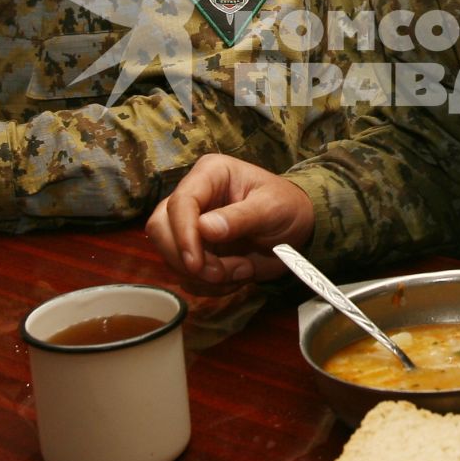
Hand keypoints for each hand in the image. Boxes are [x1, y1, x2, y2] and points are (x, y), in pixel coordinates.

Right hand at [146, 154, 315, 290]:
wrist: (299, 231)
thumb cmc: (288, 207)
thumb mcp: (272, 207)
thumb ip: (241, 217)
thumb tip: (204, 229)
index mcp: (209, 175)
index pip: (179, 202)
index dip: (182, 234)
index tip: (196, 264)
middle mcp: (193, 198)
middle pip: (160, 229)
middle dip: (187, 259)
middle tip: (220, 273)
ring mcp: (190, 226)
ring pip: (171, 257)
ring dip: (205, 275)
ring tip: (242, 270)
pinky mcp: (195, 251)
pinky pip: (186, 276)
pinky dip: (210, 286)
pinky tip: (237, 275)